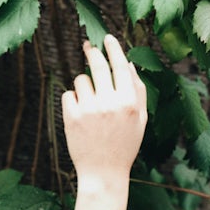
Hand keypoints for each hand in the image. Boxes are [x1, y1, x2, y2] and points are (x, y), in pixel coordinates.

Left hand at [62, 34, 146, 209]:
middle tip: (88, 46)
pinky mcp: (71, 117)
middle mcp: (109, 103)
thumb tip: (129, 64)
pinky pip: (69, 94)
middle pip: (98, 65)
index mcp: (129, 103)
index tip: (108, 38)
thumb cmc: (125, 144)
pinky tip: (82, 115)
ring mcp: (89, 110)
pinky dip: (74, 100)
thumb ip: (138, 91)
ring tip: (91, 104)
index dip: (114, 49)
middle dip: (92, 52)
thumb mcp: (141, 119)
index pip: (121, 67)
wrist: (104, 172)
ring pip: (81, 80)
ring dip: (85, 86)